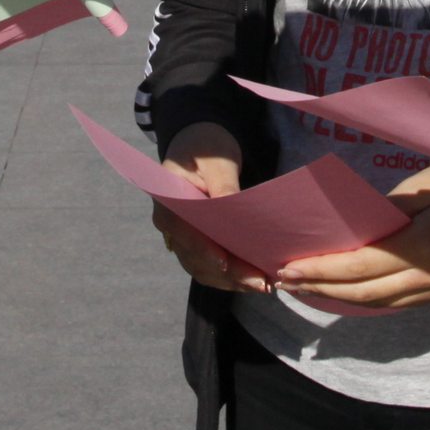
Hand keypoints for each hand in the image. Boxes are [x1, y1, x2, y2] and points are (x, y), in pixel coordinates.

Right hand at [153, 123, 269, 293]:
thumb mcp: (217, 161)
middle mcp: (170, 226)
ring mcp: (182, 237)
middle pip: (196, 257)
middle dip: (228, 272)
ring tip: (262, 285)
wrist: (201, 144)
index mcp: (168, 203)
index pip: (184, 233)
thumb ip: (222, 185)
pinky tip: (253, 280)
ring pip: (204, 268)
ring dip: (232, 280)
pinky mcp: (197, 243)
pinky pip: (210, 266)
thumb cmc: (207, 147)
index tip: (226, 263)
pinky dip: (231, 276)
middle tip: (259, 282)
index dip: (204, 251)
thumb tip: (232, 207)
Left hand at [272, 164, 429, 309]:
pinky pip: (397, 303)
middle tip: (286, 281)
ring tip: (306, 289)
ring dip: (339, 299)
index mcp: (424, 248)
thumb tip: (346, 237)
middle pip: (365, 293)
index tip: (290, 267)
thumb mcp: (420, 190)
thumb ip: (384, 216)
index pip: (362, 267)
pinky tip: (343, 293)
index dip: (323, 271)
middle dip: (322, 288)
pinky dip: (366, 300)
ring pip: (380, 304)